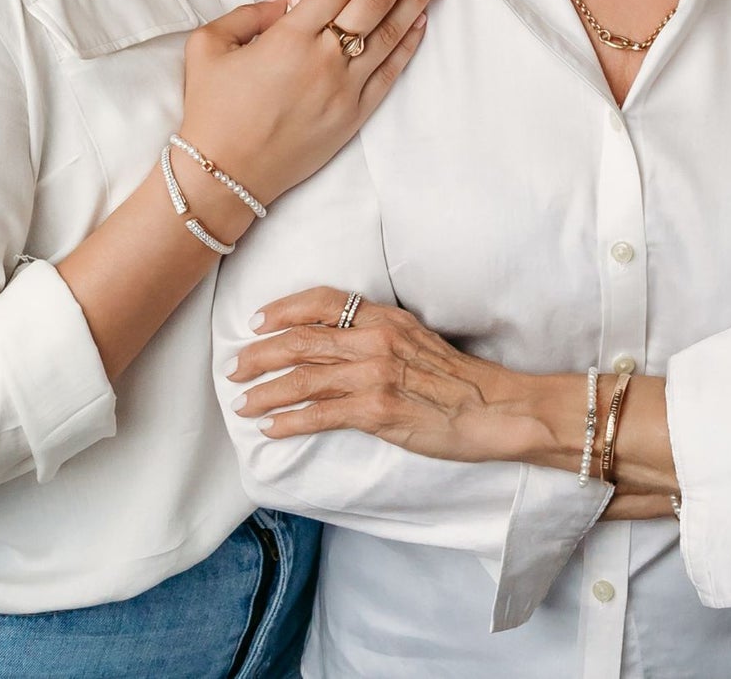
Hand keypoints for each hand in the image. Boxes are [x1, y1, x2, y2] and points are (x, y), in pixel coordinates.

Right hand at [179, 0, 442, 209]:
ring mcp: (344, 89)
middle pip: (373, 1)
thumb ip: (245, 14)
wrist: (224, 173)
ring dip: (415, 0)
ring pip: (389, 34)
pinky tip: (420, 21)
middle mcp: (324, 58)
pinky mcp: (354, 116)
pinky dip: (406, 45)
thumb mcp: (208, 46)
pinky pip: (389, 73)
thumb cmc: (211, 109)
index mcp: (289, 37)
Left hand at [231, 287, 552, 465]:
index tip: (258, 323)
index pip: (324, 302)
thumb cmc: (460, 380)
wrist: (494, 408)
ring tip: (243, 404)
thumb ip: (380, 336)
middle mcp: (376, 341)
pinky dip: (289, 421)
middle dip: (260, 355)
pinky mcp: (377, 411)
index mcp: (386, 319)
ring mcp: (375, 375)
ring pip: (303, 378)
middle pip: (301, 340)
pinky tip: (271, 428)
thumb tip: (340, 343)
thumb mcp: (419, 340)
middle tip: (235, 369)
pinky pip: (320, 415)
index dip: (284, 310)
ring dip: (265, 393)